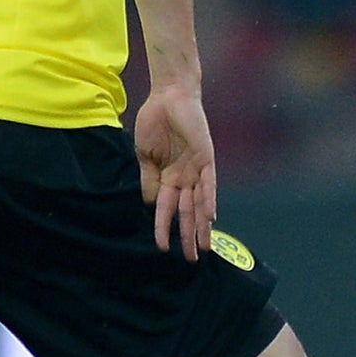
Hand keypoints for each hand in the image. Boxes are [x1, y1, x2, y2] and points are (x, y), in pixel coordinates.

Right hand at [134, 86, 215, 259]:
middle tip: (191, 260)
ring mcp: (196, 169)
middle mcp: (184, 178)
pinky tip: (210, 216)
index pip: (166, 210)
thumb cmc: (154, 122)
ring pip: (200, 204)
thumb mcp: (145, 155)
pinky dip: (210, 200)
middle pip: (187, 213)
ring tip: (204, 247)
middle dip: (188, 236)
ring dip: (202, 226)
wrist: (168, 96)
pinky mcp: (207, 158)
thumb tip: (150, 205)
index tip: (162, 248)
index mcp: (167, 177)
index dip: (163, 229)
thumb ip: (148, 180)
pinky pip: (209, 183)